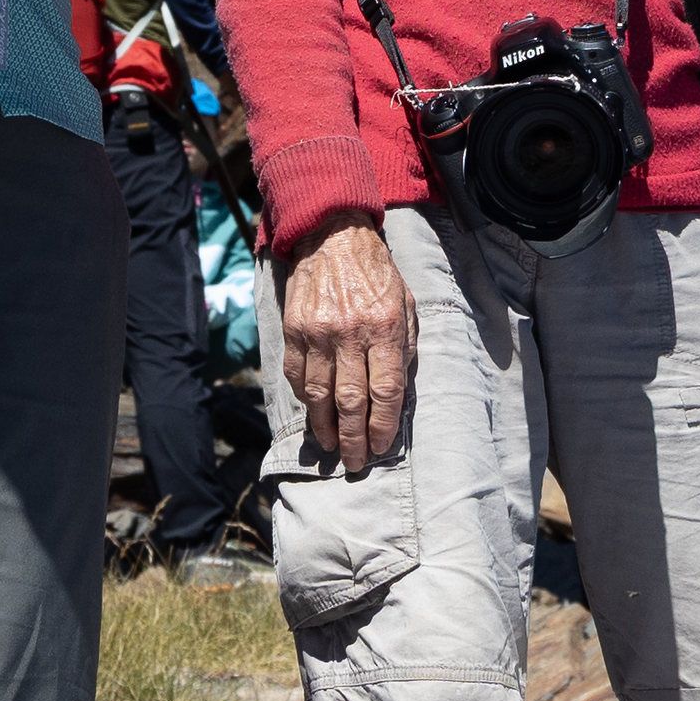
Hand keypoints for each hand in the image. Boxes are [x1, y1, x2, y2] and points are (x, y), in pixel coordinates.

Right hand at [278, 217, 417, 475]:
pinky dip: (306, 400)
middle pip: (351, 401)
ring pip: (319, 395)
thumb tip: (396, 395)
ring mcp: (317, 333)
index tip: (382, 447)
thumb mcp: (405, 305)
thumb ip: (402, 348)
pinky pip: (297, 376)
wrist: (333, 237)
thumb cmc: (377, 275)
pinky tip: (314, 414)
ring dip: (326, 428)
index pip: (385, 391)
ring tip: (333, 447)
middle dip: (355, 439)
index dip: (383, 425)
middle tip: (357, 463)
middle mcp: (349, 333)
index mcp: (384, 328)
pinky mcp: (294, 330)